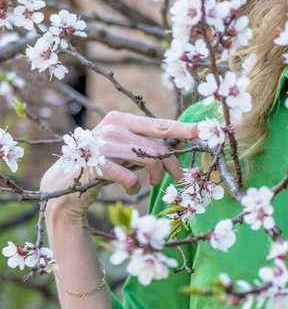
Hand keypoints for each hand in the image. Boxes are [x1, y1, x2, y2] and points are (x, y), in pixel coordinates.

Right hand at [40, 112, 199, 219]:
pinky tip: (131, 189)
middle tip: (179, 178)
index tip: (201, 130)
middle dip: (173, 165)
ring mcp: (104, 145)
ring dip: (156, 177)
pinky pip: (130, 178)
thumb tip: (179, 147)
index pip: (159, 124)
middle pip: (158, 147)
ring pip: (149, 161)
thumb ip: (146, 144)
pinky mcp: (97, 165)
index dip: (182, 128)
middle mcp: (113, 128)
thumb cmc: (102, 163)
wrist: (66, 181)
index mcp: (121, 119)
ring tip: (152, 183)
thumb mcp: (124, 149)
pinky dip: (135, 187)